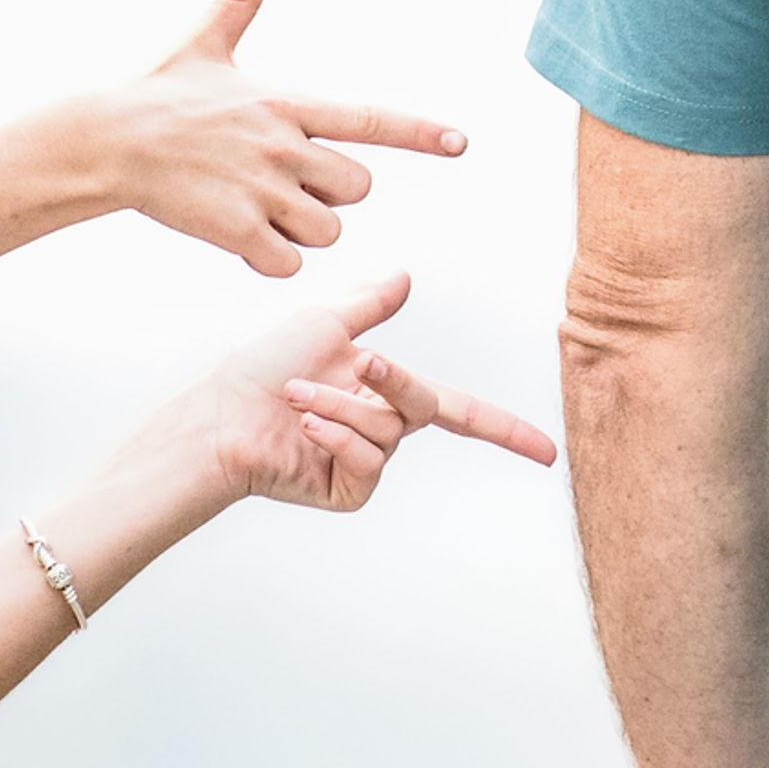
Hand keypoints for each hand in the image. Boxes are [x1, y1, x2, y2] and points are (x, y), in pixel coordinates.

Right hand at [112, 0, 465, 278]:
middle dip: (330, 191)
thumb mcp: (204, 43)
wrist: (105, 142)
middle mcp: (283, 146)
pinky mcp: (237, 229)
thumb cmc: (156, 94)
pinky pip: (287, 262)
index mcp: (286, 103)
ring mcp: (262, 190)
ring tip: (257, 206)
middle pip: (356, 187)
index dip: (419, 132)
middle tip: (284, 180)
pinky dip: (271, 258)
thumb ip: (239, 0)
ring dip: (302, 229)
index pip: (370, 119)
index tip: (460, 142)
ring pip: (327, 229)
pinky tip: (240, 236)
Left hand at [198, 269, 557, 510]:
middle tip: (362, 363)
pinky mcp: (347, 491)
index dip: (505, 431)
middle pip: (426, 405)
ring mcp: (365, 463)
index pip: (460, 412)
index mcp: (385, 393)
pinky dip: (337, 437)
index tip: (548, 453)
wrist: (221, 417)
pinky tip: (305, 429)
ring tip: (297, 397)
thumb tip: (406, 276)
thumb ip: (370, 305)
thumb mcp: (324, 324)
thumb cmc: (261, 369)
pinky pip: (368, 461)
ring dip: (341, 407)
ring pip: (389, 431)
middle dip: (396, 381)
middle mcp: (382, 429)